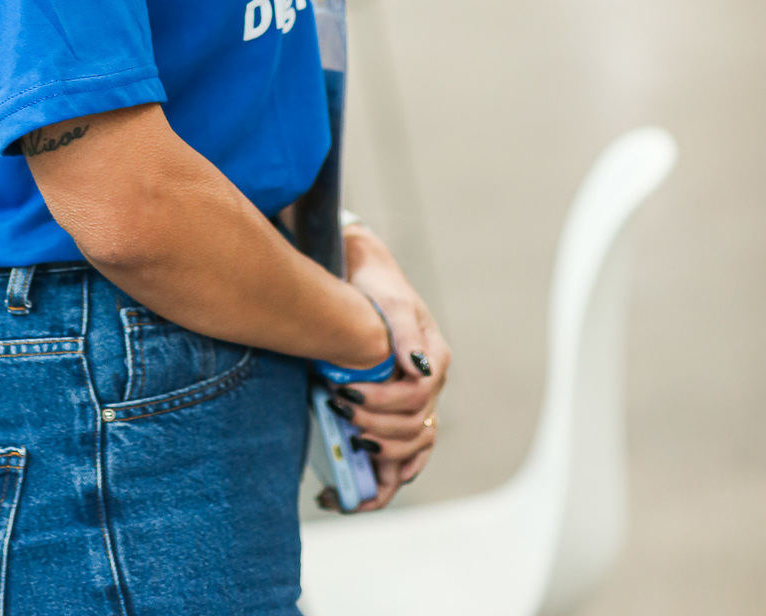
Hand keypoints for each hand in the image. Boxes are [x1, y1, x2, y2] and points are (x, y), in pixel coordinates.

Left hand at [318, 225, 449, 512]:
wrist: (364, 275)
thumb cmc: (377, 284)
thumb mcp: (389, 299)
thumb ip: (404, 331)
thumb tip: (415, 367)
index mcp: (433, 359)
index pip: (416, 399)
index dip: (382, 405)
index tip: (344, 394)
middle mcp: (429, 386)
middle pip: (414, 429)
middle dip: (375, 427)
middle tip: (336, 410)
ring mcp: (416, 402)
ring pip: (412, 449)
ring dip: (380, 455)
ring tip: (346, 444)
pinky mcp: (398, 413)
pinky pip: (404, 458)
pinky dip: (386, 478)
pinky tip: (361, 493)